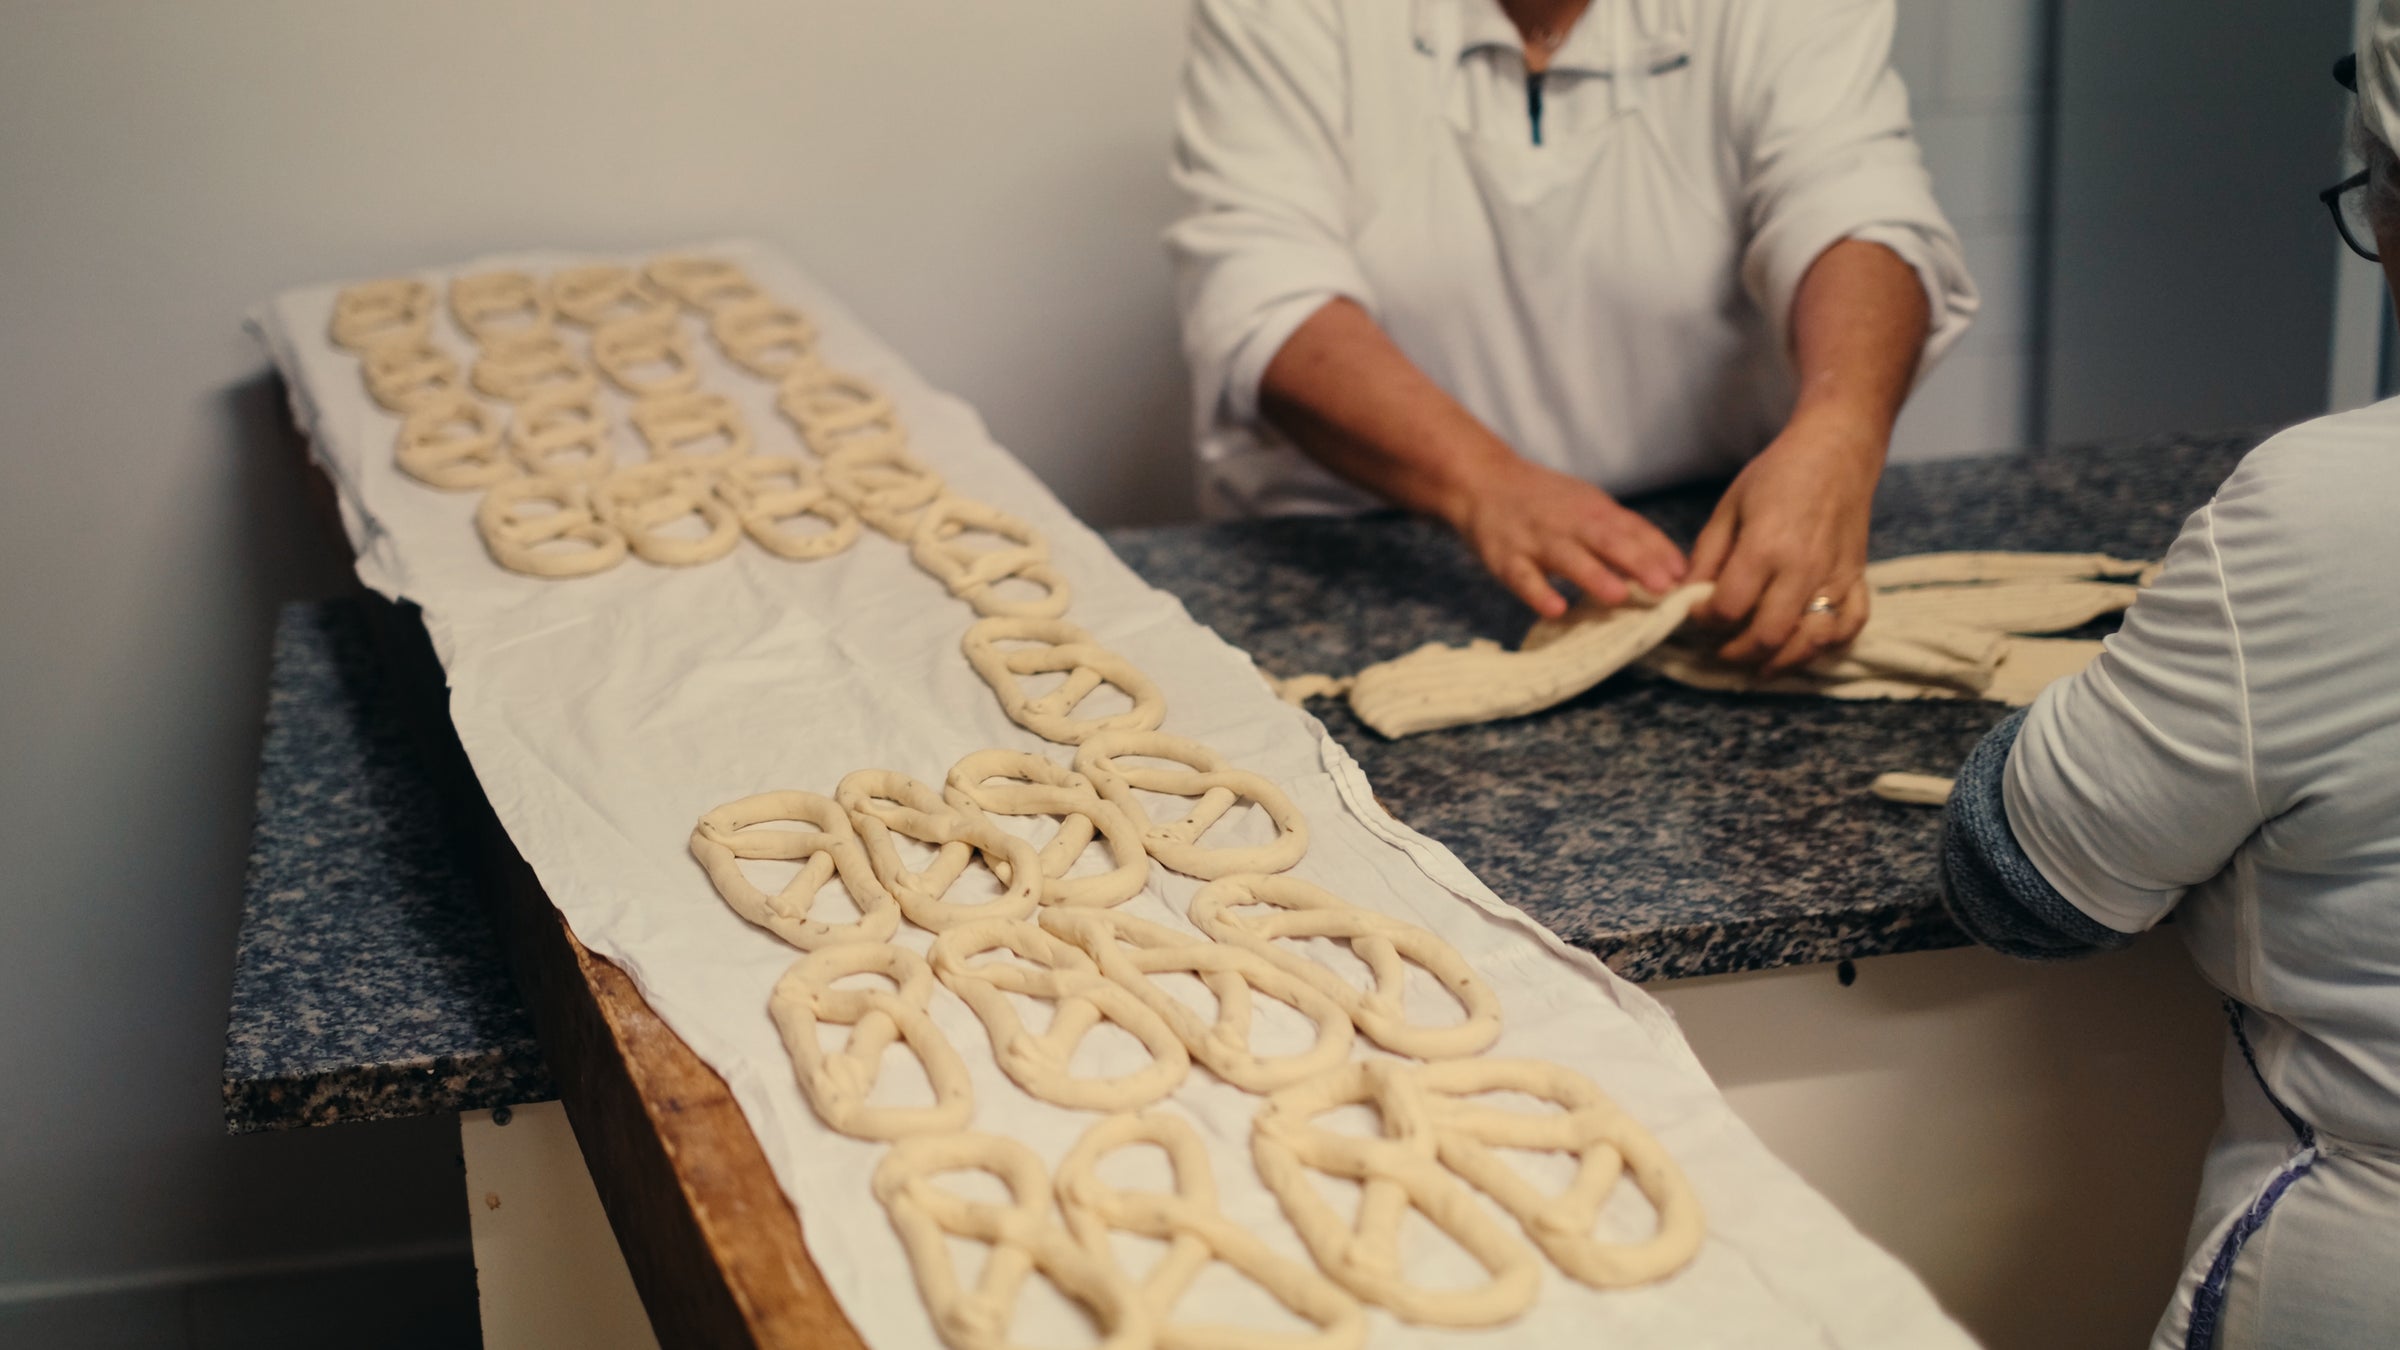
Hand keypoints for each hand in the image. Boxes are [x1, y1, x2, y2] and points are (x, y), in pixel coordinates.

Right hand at [1444, 455, 1686, 617]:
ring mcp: (1536, 540)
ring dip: (1593, 576)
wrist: (1483, 482)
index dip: (1658, 550)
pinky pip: (1523, 577)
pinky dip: (1539, 593)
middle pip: (1606, 540)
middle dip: (1636, 562)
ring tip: (1618, 596)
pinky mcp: (1505, 559)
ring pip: (1567, 558)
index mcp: (1593, 510)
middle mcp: (1569, 523)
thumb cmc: (1546, 502)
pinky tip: (1556, 610)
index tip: (1684, 576)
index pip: (1632, 528)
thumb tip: (1673, 567)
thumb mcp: (1589, 507)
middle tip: (1664, 588)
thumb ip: (1626, 534)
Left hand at [1688, 414, 1881, 675]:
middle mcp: (1804, 569)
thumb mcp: (1729, 506)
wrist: (1837, 449)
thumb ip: (1707, 556)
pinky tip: (1803, 646)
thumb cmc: (1778, 473)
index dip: (1704, 620)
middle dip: (1737, 652)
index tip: (1695, 613)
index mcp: (1766, 547)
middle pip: (1768, 636)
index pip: (1728, 608)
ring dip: (1782, 662)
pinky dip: (1829, 645)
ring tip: (1757, 664)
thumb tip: (1687, 596)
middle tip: (1720, 648)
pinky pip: (1850, 627)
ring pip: (1812, 642)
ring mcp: (1836, 577)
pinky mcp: (1859, 577)